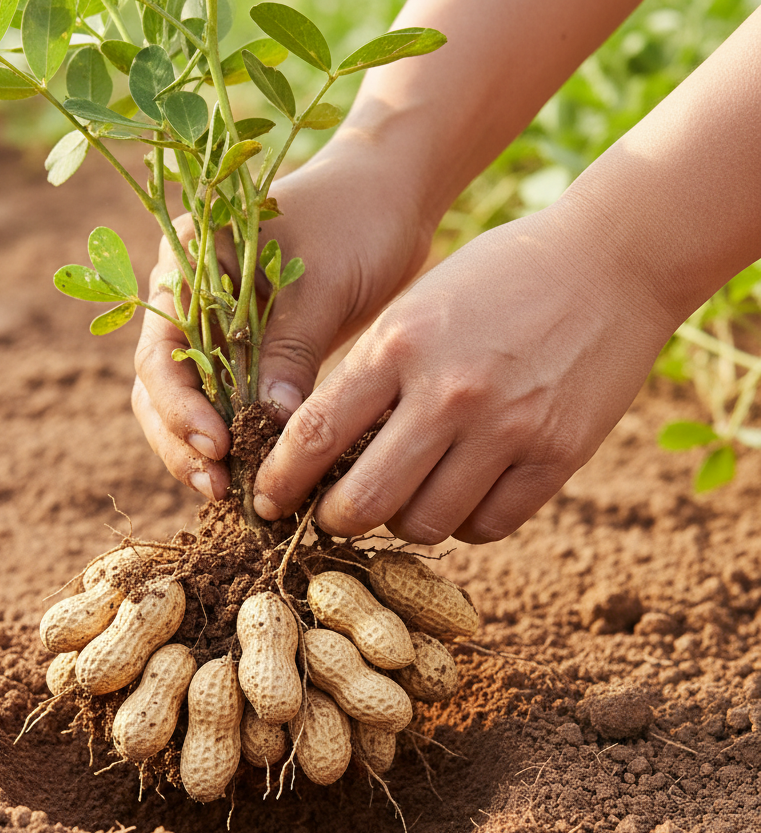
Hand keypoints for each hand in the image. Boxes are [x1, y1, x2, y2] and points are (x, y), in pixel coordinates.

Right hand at [131, 139, 432, 500]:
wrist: (391, 197)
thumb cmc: (358, 219)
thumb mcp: (321, 282)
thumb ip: (289, 349)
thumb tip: (268, 424)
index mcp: (187, 263)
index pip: (159, 349)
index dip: (179, 406)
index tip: (217, 444)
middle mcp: (186, 300)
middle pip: (158, 387)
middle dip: (180, 442)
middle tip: (218, 488)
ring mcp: (212, 329)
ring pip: (185, 405)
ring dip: (200, 452)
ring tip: (231, 493)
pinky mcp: (246, 354)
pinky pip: (226, 406)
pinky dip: (236, 441)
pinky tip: (255, 473)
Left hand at [253, 203, 675, 543]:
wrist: (613, 258)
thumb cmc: (495, 280)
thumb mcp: (415, 308)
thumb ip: (369, 376)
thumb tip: (318, 454)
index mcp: (398, 344)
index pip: (314, 434)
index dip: (280, 482)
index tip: (266, 502)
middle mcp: (447, 391)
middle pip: (363, 502)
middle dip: (334, 520)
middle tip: (333, 515)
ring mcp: (506, 427)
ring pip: (424, 524)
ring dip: (402, 523)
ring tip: (406, 497)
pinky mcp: (557, 454)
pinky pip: (488, 526)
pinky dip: (465, 523)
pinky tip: (463, 493)